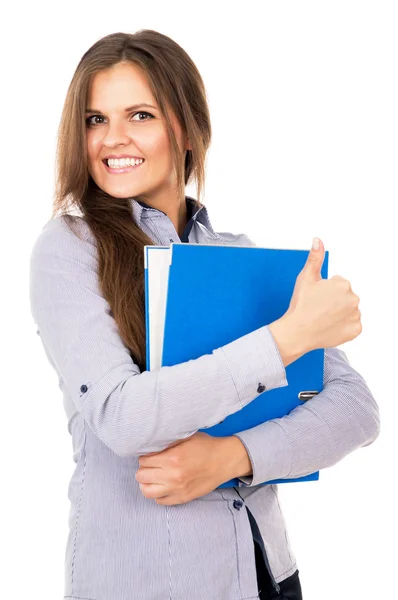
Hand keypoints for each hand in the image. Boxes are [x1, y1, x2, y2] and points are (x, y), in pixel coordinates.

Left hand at [135, 432, 251, 505]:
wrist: (224, 460)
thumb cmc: (206, 446)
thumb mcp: (186, 437)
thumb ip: (167, 442)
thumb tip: (150, 445)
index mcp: (172, 458)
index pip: (143, 461)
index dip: (145, 457)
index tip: (150, 455)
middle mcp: (172, 476)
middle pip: (141, 476)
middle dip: (144, 469)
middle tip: (151, 465)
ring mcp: (177, 489)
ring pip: (147, 491)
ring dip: (147, 483)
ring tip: (153, 477)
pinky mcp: (183, 498)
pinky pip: (160, 501)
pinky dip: (158, 494)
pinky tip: (163, 485)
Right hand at [270, 238, 361, 359]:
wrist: (297, 332)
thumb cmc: (300, 305)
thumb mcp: (306, 277)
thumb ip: (315, 257)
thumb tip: (318, 240)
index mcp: (343, 284)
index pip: (337, 284)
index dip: (324, 290)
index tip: (315, 298)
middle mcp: (353, 298)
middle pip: (344, 297)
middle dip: (333, 301)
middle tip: (318, 308)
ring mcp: (355, 315)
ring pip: (348, 310)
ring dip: (339, 313)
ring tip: (322, 318)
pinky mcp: (355, 330)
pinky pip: (351, 325)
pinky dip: (343, 326)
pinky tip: (329, 326)